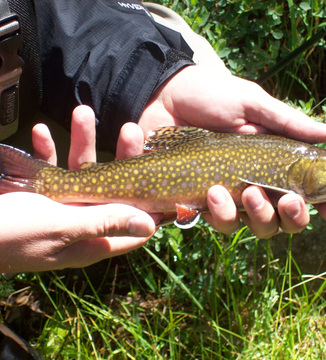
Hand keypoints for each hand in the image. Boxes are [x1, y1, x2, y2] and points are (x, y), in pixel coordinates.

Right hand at [0, 106, 155, 272]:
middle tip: (131, 130)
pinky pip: (48, 168)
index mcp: (92, 239)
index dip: (154, 205)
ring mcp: (60, 208)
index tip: (168, 179)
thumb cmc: (8, 234)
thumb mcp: (61, 227)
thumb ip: (105, 221)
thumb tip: (151, 225)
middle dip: (122, 158)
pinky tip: (38, 130)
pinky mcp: (37, 194)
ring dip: (80, 143)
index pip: (135, 225)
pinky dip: (45, 148)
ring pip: (82, 172)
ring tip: (82, 112)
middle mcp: (81, 223)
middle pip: (114, 190)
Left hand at [139, 65, 325, 236]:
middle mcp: (260, 184)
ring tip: (245, 191)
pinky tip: (210, 191)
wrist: (165, 96)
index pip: (311, 192)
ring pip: (257, 227)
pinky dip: (220, 213)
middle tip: (289, 200)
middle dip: (293, 217)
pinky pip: (220, 223)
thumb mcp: (253, 104)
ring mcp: (232, 197)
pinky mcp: (203, 203)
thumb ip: (289, 122)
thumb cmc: (213, 96)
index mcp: (277, 162)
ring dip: (257, 215)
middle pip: (287, 220)